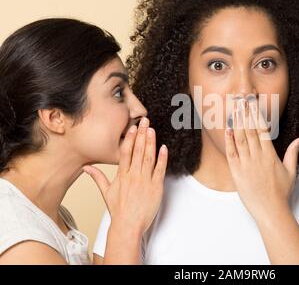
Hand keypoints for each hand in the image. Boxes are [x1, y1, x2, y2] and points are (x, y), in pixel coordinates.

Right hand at [83, 117, 167, 236]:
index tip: (132, 127)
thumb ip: (98, 177)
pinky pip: (159, 170)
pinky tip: (164, 148)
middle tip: (145, 121)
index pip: (125, 152)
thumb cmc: (118, 210)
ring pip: (149, 158)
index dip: (129, 138)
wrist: (128, 225)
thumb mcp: (106, 192)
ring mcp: (145, 181)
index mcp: (122, 176)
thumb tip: (86, 167)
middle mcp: (133, 176)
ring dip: (151, 142)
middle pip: (138, 151)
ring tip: (152, 130)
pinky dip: (162, 158)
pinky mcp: (156, 187)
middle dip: (141, 135)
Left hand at [224, 98, 298, 222]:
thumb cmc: (281, 192)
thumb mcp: (291, 171)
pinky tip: (227, 129)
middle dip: (245, 114)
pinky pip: (231, 153)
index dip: (256, 115)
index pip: (262, 129)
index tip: (253, 104)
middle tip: (240, 100)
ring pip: (240, 138)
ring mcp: (246, 163)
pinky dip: (229, 141)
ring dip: (236, 123)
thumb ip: (293, 153)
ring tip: (234, 109)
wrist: (270, 210)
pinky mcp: (236, 172)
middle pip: (249, 130)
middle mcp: (257, 156)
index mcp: (270, 154)